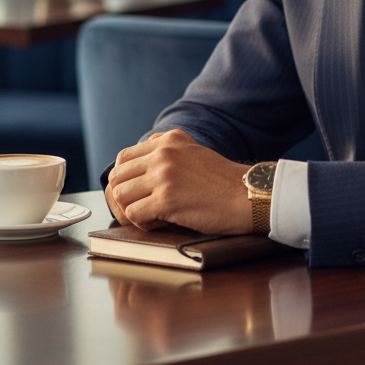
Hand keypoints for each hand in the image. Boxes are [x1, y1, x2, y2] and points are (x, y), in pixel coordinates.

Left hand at [107, 130, 253, 233]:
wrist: (246, 195)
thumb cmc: (222, 180)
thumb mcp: (193, 152)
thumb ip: (167, 152)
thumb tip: (138, 164)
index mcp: (168, 141)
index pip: (124, 157)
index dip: (126, 178)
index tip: (137, 191)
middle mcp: (163, 154)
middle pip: (117, 177)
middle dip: (125, 196)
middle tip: (142, 207)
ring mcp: (164, 176)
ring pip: (120, 196)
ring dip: (133, 209)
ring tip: (153, 215)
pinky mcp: (166, 199)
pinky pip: (133, 214)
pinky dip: (143, 223)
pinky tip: (161, 222)